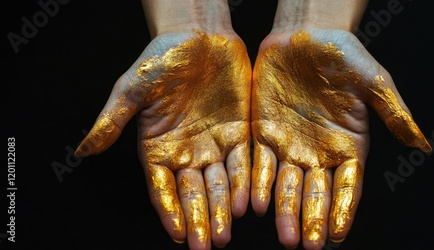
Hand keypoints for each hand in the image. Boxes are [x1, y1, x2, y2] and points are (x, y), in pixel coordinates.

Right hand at [75, 29, 251, 248]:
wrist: (199, 36)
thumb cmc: (161, 58)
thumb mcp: (132, 89)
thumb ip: (111, 121)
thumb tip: (81, 151)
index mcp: (158, 147)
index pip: (162, 187)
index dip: (169, 210)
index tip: (177, 234)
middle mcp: (187, 151)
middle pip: (192, 192)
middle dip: (199, 219)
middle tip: (204, 246)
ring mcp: (214, 144)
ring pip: (219, 184)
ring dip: (222, 210)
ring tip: (224, 235)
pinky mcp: (240, 132)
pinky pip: (243, 163)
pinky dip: (244, 184)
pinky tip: (246, 204)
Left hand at [251, 28, 430, 248]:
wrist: (305, 36)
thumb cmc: (344, 56)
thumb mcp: (374, 81)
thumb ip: (394, 113)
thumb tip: (423, 144)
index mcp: (348, 146)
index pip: (347, 186)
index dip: (343, 210)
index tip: (336, 235)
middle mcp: (319, 152)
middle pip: (316, 193)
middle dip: (312, 219)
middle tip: (307, 244)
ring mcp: (291, 145)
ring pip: (287, 185)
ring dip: (285, 211)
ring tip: (285, 237)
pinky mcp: (265, 133)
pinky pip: (260, 163)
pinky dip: (258, 184)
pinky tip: (256, 204)